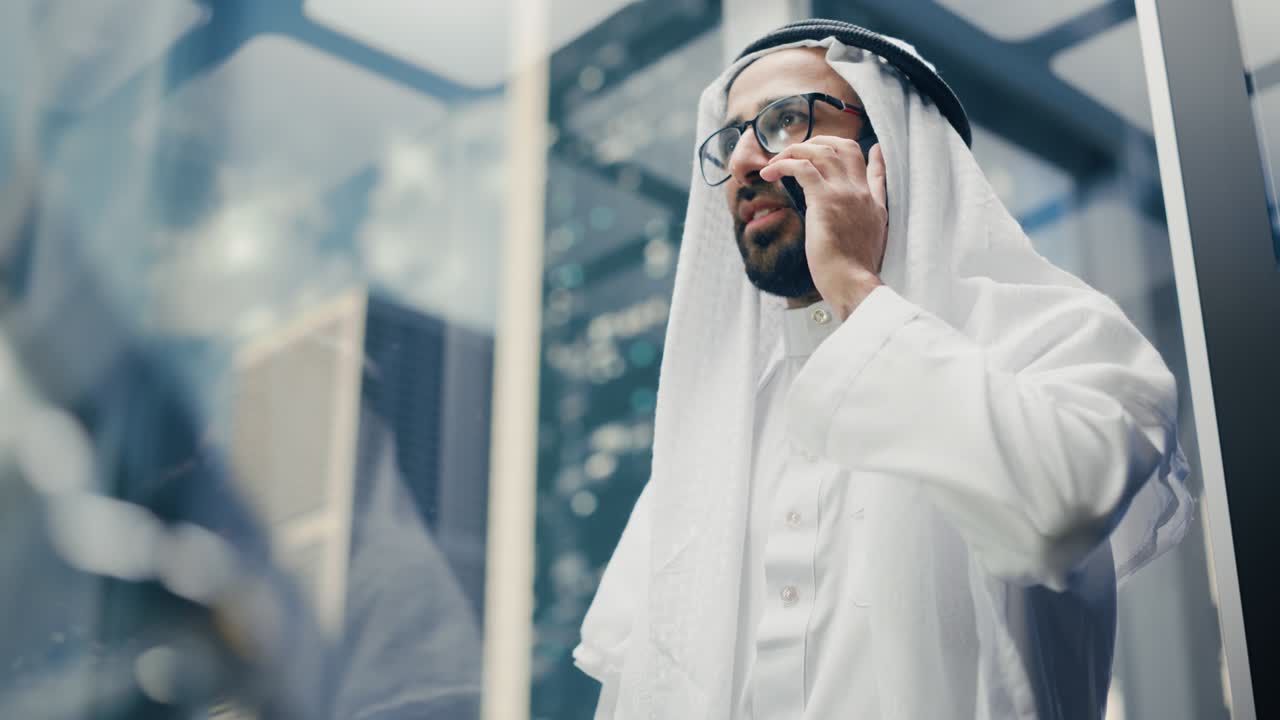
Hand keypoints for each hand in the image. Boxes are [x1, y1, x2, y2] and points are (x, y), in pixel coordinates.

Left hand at [760, 136, 887, 318]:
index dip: (873, 157)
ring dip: (795, 151)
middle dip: (819, 142)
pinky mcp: (824, 199)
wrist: (853, 282)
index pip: (877, 171)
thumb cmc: (855, 272)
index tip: (873, 149)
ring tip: (776, 163)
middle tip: (798, 151)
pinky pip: (802, 168)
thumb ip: (869, 226)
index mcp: (874, 205)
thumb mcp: (872, 244)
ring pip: (821, 152)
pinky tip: (770, 173)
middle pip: (845, 147)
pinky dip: (784, 164)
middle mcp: (861, 193)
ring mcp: (844, 193)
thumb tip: (864, 222)